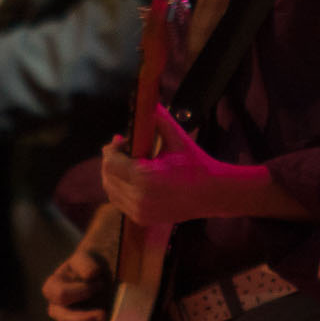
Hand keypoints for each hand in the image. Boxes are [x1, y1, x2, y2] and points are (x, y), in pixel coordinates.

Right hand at [43, 245, 113, 320]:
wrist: (105, 276)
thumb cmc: (94, 266)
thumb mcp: (89, 258)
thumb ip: (86, 262)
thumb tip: (91, 275)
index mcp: (54, 289)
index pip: (60, 295)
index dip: (79, 291)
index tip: (99, 283)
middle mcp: (59, 310)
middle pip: (65, 320)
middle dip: (85, 319)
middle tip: (103, 314)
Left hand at [101, 106, 225, 225]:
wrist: (211, 194)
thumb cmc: (196, 165)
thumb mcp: (178, 139)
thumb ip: (159, 119)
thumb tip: (148, 101)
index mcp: (145, 177)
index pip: (111, 162)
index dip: (111, 149)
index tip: (120, 140)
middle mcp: (139, 197)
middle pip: (108, 176)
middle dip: (111, 161)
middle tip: (122, 149)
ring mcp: (140, 211)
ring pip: (111, 190)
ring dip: (113, 175)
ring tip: (126, 163)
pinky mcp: (142, 219)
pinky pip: (119, 202)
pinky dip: (120, 189)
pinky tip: (131, 178)